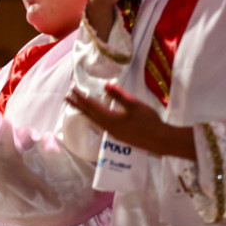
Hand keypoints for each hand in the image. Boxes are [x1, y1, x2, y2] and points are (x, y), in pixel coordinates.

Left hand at [65, 84, 194, 158]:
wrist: (159, 140)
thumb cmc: (148, 121)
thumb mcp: (134, 104)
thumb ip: (119, 95)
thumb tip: (106, 85)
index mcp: (109, 119)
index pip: (90, 105)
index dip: (80, 97)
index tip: (71, 89)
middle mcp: (107, 127)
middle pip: (88, 114)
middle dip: (77, 104)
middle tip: (66, 97)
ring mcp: (112, 133)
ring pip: (93, 120)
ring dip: (84, 111)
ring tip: (77, 106)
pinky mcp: (118, 135)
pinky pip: (100, 125)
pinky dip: (93, 118)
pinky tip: (94, 117)